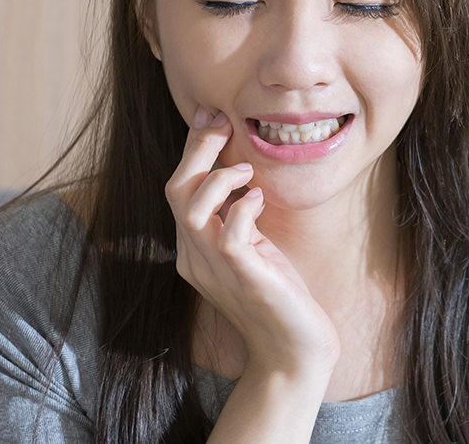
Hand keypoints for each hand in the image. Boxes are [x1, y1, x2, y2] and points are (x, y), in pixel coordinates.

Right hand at [165, 105, 340, 380]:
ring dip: (218, 178)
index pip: (179, 189)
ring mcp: (214, 268)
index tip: (212, 117)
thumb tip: (243, 170)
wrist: (293, 352)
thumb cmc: (280, 297)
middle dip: (196, 149)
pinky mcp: (243, 276)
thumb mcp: (254, 248)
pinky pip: (229, 233)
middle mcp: (194, 256)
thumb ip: (240, 217)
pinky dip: (244, 207)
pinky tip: (261, 199)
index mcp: (195, 249)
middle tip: (223, 123)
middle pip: (175, 190)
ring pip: (190, 208)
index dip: (192, 150)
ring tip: (247, 170)